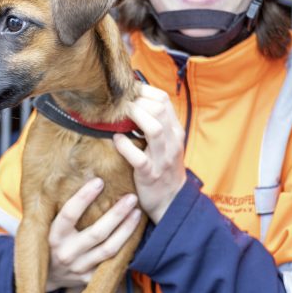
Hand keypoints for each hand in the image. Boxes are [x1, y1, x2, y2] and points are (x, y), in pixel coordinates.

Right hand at [45, 177, 142, 292]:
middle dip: (117, 214)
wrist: (46, 276)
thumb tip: (82, 175)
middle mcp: (66, 253)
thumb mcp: (48, 226)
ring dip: (126, 230)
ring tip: (138, 213)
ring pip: (109, 249)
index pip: (69, 214)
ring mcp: (79, 268)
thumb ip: (62, 208)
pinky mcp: (89, 279)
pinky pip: (112, 264)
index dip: (84, 197)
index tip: (99, 181)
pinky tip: (136, 236)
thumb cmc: (51, 241)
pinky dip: (126, 249)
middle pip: (97, 233)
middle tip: (132, 197)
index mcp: (53, 236)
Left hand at [114, 83, 186, 223]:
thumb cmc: (164, 168)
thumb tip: (133, 100)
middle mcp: (172, 142)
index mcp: (175, 131)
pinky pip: (138, 158)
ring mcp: (162, 158)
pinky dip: (125, 146)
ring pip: (154, 129)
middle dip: (137, 101)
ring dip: (135, 117)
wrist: (172, 201)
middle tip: (119, 103)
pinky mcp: (150, 175)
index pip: (164, 100)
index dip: (143, 91)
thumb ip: (155, 123)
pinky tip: (116, 140)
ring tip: (120, 115)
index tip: (126, 91)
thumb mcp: (166, 143)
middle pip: (159, 109)